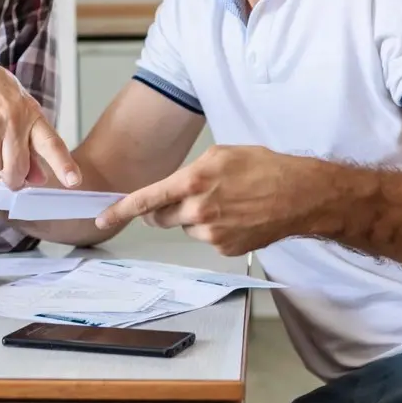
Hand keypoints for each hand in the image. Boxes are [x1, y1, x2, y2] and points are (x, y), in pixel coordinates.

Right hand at [0, 52, 79, 189]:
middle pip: (16, 169)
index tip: (74, 181)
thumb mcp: (24, 113)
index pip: (51, 143)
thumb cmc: (0, 96)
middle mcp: (13, 119)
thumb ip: (33, 148)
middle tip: (10, 173)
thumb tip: (39, 180)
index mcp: (33, 115)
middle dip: (13, 178)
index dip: (63, 164)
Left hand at [95, 146, 320, 255]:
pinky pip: (207, 239)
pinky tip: (238, 216)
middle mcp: (199, 210)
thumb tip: (174, 185)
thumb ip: (191, 171)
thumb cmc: (264, 168)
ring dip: (196, 217)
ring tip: (227, 203)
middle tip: (189, 196)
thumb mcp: (222, 154)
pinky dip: (216, 229)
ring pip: (187, 227)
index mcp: (193, 181)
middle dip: (165, 209)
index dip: (120, 210)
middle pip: (162, 217)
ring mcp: (212, 233)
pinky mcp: (225, 248)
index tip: (102, 219)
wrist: (299, 194)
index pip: (146, 199)